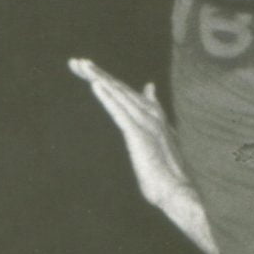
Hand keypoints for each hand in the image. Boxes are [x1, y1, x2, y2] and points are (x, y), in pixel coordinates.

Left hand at [70, 59, 191, 212]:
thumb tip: (150, 88)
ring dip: (99, 78)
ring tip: (81, 65)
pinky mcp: (138, 134)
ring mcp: (145, 123)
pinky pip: (119, 112)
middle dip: (96, 73)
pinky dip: (107, 97)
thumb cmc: (168, 172)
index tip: (86, 68)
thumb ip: (155, 111)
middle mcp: (150, 115)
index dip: (105, 79)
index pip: (124, 92)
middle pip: (118, 89)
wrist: (178, 192)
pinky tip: (95, 85)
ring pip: (118, 95)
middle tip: (74, 62)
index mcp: (152, 116)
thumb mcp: (159, 138)